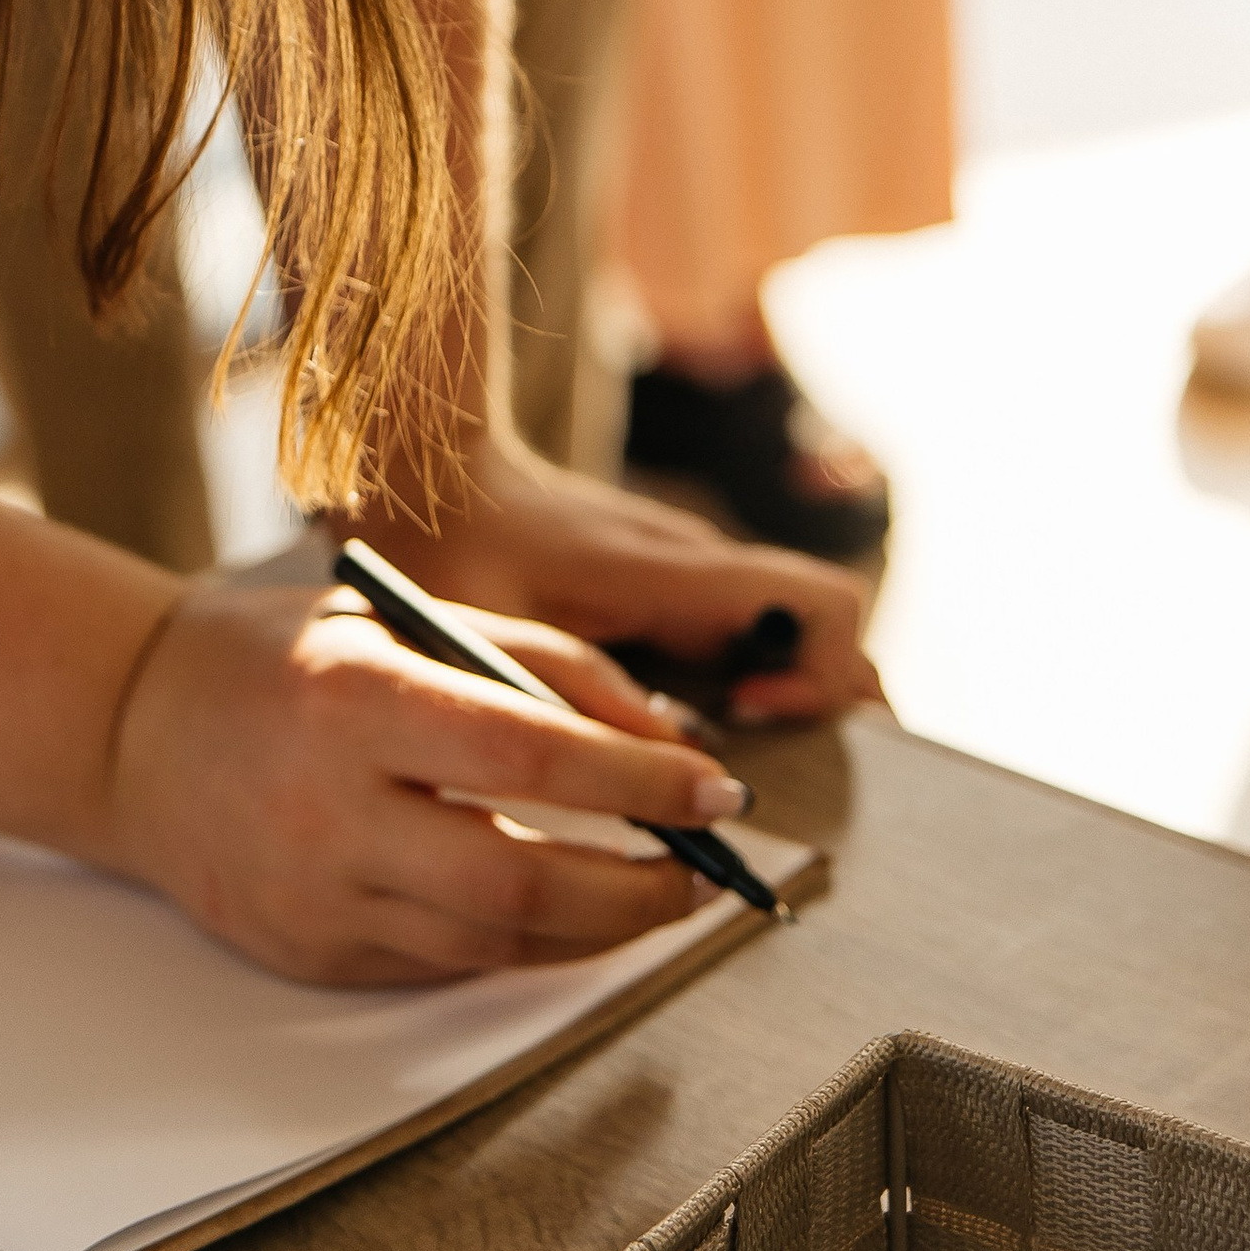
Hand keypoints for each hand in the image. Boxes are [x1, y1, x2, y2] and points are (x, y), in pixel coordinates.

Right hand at [99, 576, 751, 986]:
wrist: (130, 729)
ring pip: (492, 943)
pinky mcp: (309, 954)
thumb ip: (537, 664)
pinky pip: (442, 966)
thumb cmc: (279, 652)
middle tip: (697, 870)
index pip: (526, 755)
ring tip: (648, 891)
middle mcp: (328, 807)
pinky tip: (560, 913)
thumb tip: (663, 739)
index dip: (635, 782)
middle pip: (519, 880)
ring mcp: (314, 896)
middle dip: (636, 888)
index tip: (712, 788)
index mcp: (352, 695)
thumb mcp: (402, 614)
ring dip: (595, 930)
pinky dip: (521, 946)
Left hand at [349, 432, 882, 729]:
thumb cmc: (447, 549)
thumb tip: (678, 770)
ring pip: (788, 639)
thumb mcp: (493, 638)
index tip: (747, 718)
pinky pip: (742, 640)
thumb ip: (571, 702)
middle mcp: (700, 562)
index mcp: (675, 567)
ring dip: (780, 710)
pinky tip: (668, 750)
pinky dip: (741, 698)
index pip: (825, 605)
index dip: (821, 675)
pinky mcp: (666, 588)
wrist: (423, 472)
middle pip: (826, 634)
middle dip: (818, 713)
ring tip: (702, 778)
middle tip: (739, 777)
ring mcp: (689, 573)